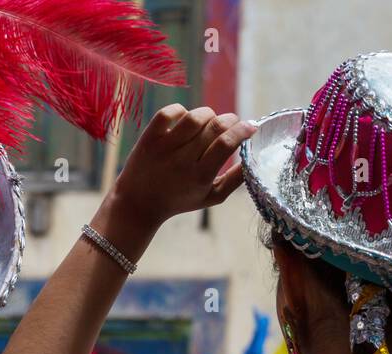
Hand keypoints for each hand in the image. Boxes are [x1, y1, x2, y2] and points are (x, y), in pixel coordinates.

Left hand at [109, 105, 255, 226]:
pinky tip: (185, 121)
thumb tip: (253, 157)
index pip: (226, 144)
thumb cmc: (180, 199)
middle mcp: (182, 161)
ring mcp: (164, 148)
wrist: (138, 204)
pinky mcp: (149, 138)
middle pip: (214, 128)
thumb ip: (235, 180)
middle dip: (230, 120)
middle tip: (232, 123)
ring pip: (194, 117)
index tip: (251, 127)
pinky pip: (169, 112)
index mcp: (200, 177)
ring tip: (210, 122)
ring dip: (209, 114)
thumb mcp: (211, 197)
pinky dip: (182, 110)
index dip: (243, 130)